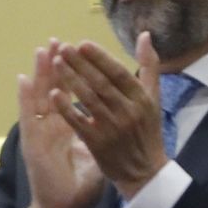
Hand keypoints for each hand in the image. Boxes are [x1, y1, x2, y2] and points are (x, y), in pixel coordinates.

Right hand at [19, 41, 104, 207]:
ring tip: (41, 50)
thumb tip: (116, 121)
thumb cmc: (79, 185)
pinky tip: (23, 79)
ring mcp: (40, 134)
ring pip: (38, 98)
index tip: (78, 52)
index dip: (73, 74)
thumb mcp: (95, 155)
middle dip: (55, 66)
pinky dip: (25, 98)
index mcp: (66, 129)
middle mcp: (51, 128)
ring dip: (39, 74)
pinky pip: (28, 117)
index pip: (69, 95)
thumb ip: (101, 134)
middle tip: (57, 41)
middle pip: (51, 90)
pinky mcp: (33, 144)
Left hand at [51, 32, 168, 199]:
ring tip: (57, 63)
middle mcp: (128, 112)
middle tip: (64, 48)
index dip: (100, 58)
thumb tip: (145, 35)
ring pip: (88, 99)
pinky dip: (66, 107)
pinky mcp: (98, 143)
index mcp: (142, 99)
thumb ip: (149, 67)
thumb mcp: (154, 98)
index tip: (83, 43)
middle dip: (81, 64)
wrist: (145, 172)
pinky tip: (53, 93)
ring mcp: (112, 128)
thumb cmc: (148, 131)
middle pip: (101, 83)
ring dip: (71, 79)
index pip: (118, 73)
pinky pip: (79, 121)